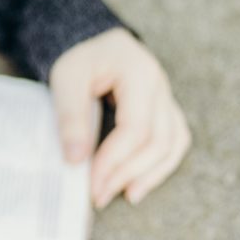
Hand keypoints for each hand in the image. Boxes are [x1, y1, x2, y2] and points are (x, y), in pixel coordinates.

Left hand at [49, 27, 191, 208]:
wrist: (89, 43)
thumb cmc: (78, 59)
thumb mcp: (66, 78)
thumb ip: (71, 115)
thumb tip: (75, 159)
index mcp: (139, 73)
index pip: (136, 127)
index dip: (115, 159)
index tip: (91, 182)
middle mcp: (161, 87)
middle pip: (158, 140)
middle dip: (128, 172)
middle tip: (99, 195)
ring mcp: (166, 99)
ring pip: (173, 143)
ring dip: (150, 174)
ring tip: (123, 196)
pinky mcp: (163, 111)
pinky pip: (173, 141)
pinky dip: (159, 165)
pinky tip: (138, 184)